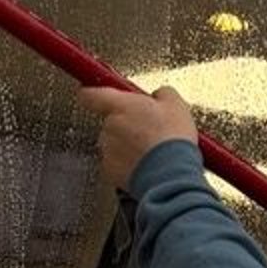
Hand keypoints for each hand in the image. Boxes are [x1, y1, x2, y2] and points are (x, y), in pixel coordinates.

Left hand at [78, 83, 198, 190]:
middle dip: (126, 125)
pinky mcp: (110, 172)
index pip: (91, 94)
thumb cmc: (171, 139)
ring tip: (150, 151)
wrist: (170, 175)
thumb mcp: (176, 104)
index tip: (93, 92)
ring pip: (113, 144)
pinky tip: (145, 165)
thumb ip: (161, 93)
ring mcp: (107, 150)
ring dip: (128, 146)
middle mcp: (109, 126)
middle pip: (110, 122)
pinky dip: (128, 165)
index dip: (92, 93)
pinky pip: (116, 164)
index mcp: (121, 106)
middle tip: (148, 130)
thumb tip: (159, 95)